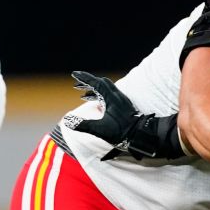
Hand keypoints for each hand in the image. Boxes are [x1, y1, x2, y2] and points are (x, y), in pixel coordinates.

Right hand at [66, 71, 185, 159]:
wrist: (141, 135)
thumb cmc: (122, 132)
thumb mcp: (100, 130)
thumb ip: (83, 125)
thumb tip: (68, 120)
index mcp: (111, 98)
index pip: (96, 83)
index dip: (84, 78)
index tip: (74, 74)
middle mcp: (117, 96)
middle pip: (101, 83)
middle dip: (88, 82)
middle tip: (76, 85)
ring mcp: (121, 101)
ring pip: (106, 89)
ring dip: (94, 90)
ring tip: (82, 96)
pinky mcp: (124, 106)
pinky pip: (109, 96)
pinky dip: (100, 97)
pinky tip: (97, 106)